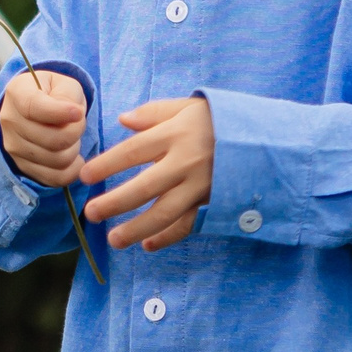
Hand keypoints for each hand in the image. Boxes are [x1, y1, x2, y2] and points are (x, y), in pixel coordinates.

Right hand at [0, 69, 87, 185]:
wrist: (37, 109)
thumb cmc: (54, 94)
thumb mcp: (64, 84)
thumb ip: (69, 96)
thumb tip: (74, 116)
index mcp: (17, 93)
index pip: (34, 108)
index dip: (59, 113)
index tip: (78, 112)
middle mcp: (9, 121)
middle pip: (52, 139)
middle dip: (76, 132)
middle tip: (79, 123)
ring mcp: (13, 147)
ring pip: (56, 160)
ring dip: (75, 149)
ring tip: (73, 137)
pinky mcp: (22, 167)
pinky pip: (55, 178)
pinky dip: (72, 170)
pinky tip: (74, 156)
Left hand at [80, 97, 212, 252]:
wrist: (267, 138)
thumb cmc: (220, 120)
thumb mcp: (188, 106)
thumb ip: (154, 113)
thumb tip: (123, 120)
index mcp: (176, 135)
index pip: (132, 151)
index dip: (106, 165)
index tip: (84, 176)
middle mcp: (186, 163)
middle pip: (144, 188)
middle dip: (114, 203)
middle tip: (91, 213)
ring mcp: (201, 187)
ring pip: (164, 214)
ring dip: (136, 229)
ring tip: (113, 240)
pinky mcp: (213, 203)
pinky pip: (188, 225)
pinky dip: (167, 237)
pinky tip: (147, 245)